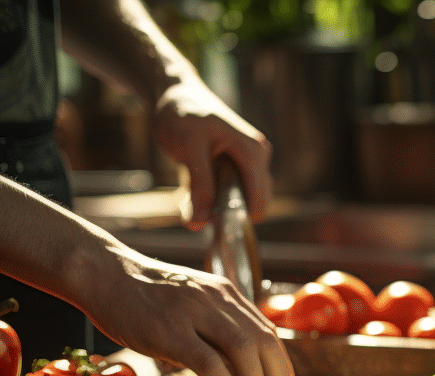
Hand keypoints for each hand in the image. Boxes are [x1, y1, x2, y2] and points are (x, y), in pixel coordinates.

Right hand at [88, 247, 292, 375]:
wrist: (103, 274)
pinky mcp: (168, 331)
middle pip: (264, 343)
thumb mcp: (193, 306)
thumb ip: (218, 331)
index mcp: (226, 294)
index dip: (281, 365)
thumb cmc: (146, 298)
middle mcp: (216, 300)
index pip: (268, 332)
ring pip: (243, 351)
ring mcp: (193, 313)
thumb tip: (243, 375)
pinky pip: (209, 362)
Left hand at [153, 78, 272, 229]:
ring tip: (191, 192)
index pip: (258, 200)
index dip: (236, 217)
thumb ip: (198, 186)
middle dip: (225, 212)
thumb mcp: (188, 149)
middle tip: (193, 207)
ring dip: (218, 205)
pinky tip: (195, 185)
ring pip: (243, 199)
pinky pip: (235, 191)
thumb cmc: (182, 114)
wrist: (175, 93)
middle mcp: (259, 156)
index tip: (207, 222)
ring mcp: (252, 161)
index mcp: (253, 151)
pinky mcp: (242, 165)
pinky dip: (216, 196)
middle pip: (253, 203)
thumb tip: (199, 223)